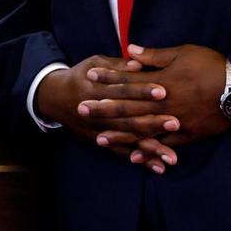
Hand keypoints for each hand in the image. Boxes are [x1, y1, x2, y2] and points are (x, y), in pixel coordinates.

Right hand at [34, 55, 178, 171]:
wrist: (55, 97)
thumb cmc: (81, 75)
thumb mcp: (95, 63)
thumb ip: (117, 65)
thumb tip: (138, 63)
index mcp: (94, 88)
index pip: (121, 89)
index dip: (141, 90)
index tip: (163, 91)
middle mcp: (95, 112)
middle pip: (126, 118)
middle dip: (151, 122)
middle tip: (175, 123)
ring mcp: (97, 130)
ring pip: (126, 140)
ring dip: (150, 148)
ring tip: (172, 157)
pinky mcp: (99, 142)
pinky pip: (121, 153)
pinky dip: (140, 160)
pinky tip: (159, 167)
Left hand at [82, 44, 229, 164]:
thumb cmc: (212, 66)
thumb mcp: (183, 53)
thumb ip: (155, 56)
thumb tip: (131, 52)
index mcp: (161, 82)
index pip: (128, 80)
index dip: (108, 79)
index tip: (90, 77)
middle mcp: (164, 104)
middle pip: (128, 107)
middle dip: (103, 108)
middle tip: (81, 110)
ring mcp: (175, 121)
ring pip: (141, 130)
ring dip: (119, 134)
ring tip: (99, 138)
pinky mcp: (187, 135)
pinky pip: (163, 145)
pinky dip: (147, 150)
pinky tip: (132, 156)